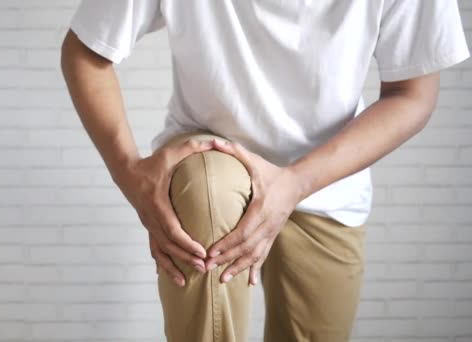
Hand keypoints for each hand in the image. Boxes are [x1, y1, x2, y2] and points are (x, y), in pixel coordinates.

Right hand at [112, 138, 214, 285]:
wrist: (126, 171)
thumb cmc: (151, 163)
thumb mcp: (170, 154)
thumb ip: (191, 148)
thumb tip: (214, 142)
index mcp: (158, 205)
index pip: (174, 229)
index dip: (187, 243)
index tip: (202, 252)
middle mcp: (151, 218)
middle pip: (169, 245)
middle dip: (185, 258)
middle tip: (203, 268)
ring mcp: (147, 224)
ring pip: (159, 251)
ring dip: (172, 266)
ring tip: (185, 281)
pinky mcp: (147, 226)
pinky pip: (153, 248)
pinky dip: (161, 263)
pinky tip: (168, 275)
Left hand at [204, 139, 303, 285]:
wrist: (297, 183)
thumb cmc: (271, 172)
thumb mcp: (254, 161)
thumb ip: (234, 151)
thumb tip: (213, 141)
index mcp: (260, 209)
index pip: (242, 232)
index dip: (226, 244)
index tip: (210, 252)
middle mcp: (267, 225)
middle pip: (246, 248)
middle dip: (226, 260)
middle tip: (208, 268)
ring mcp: (271, 232)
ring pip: (254, 256)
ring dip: (238, 269)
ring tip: (222, 280)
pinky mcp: (273, 236)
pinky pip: (264, 256)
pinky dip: (255, 269)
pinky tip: (250, 283)